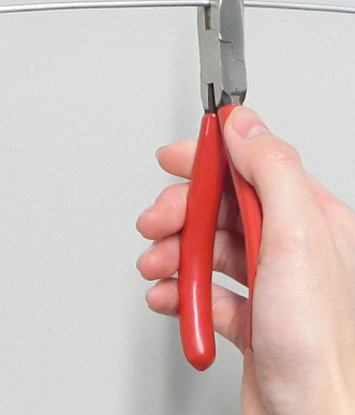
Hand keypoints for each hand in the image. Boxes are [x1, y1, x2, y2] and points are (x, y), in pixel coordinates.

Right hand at [137, 107, 354, 413]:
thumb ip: (270, 171)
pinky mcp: (250, 318)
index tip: (176, 157)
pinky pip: (206, 291)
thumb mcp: (296, 239)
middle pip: (221, 207)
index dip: (208, 158)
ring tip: (154, 266)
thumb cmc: (318, 348)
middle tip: (154, 222)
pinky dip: (180, 291)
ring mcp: (268, 283)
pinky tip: (168, 297)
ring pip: (207, 248)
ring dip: (172, 253)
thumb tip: (243, 124)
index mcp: (309, 219)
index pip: (250, 166)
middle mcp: (289, 248)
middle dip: (180, 212)